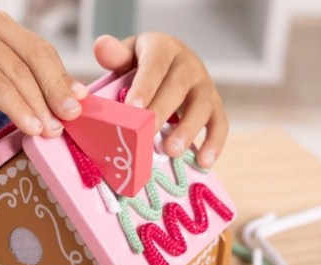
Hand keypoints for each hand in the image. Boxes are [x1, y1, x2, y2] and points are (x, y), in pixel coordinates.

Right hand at [0, 7, 87, 137]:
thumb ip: (17, 89)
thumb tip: (59, 106)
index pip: (39, 50)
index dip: (62, 78)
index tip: (79, 104)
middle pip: (35, 57)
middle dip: (57, 90)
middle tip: (73, 118)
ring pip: (18, 73)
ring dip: (39, 106)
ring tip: (51, 131)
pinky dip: (18, 107)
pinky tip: (30, 126)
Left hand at [94, 33, 227, 167]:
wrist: (170, 62)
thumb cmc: (142, 64)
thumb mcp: (127, 54)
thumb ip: (115, 54)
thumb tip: (101, 46)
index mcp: (163, 48)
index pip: (154, 66)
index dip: (144, 87)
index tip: (133, 108)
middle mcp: (188, 64)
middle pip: (177, 88)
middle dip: (161, 112)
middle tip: (146, 134)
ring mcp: (204, 85)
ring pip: (201, 106)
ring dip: (187, 130)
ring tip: (171, 151)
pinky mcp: (215, 105)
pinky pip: (220, 124)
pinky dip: (214, 143)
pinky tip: (204, 162)